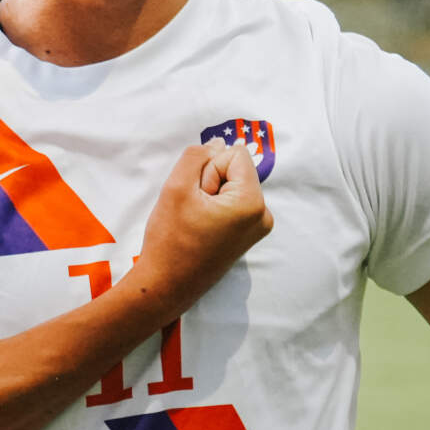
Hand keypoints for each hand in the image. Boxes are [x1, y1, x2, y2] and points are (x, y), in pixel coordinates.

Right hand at [131, 141, 271, 316]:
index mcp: (253, 204)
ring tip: (195, 221)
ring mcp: (257, 228)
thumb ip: (197, 155)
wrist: (166, 285)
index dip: (208, 170)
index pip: (234, 155)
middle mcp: (263, 215)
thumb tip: (218, 144)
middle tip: (192, 212)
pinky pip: (231, 202)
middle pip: (235, 170)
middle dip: (209, 182)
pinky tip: (199, 227)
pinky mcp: (247, 235)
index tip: (196, 197)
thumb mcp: (176, 187)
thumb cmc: (170, 239)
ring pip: (230, 185)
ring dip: (209, 195)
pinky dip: (213, 207)